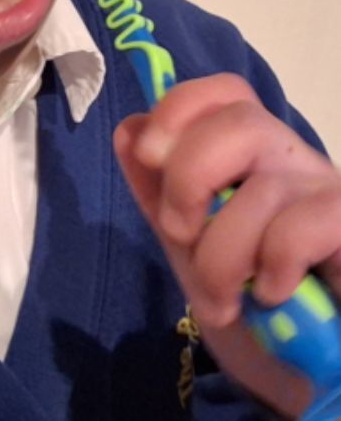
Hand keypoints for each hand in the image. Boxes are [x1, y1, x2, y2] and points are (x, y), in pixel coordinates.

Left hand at [113, 73, 340, 416]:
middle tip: (180, 234)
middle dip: (189, 180)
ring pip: (262, 190)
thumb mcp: (188, 237)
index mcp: (248, 151)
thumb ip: (157, 187)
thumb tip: (128, 130)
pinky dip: (269, 269)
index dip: (178, 109)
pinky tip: (270, 294)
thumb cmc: (244, 287)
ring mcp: (328, 190)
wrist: (301, 355)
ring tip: (221, 300)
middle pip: (241, 120)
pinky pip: (298, 230)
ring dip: (221, 257)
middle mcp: (292, 158)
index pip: (222, 93)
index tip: (149, 154)